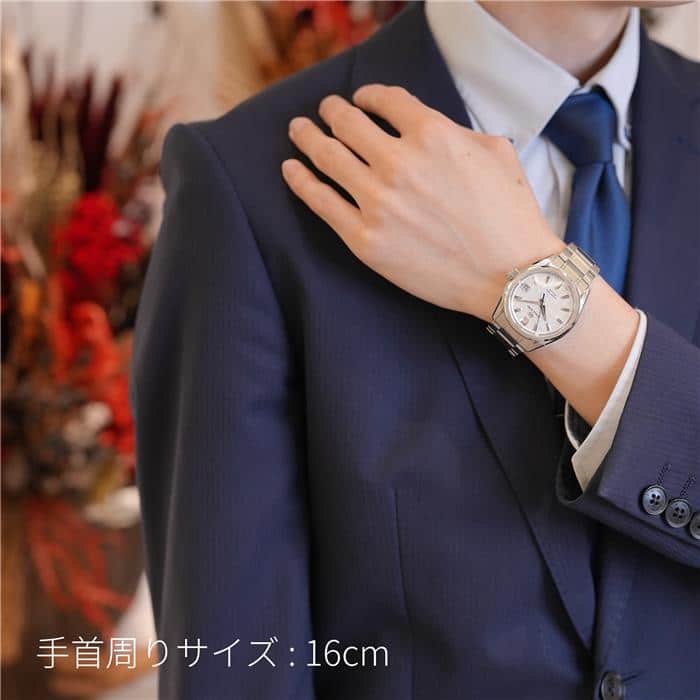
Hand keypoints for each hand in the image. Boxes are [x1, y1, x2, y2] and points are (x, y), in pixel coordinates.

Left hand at [281, 84, 562, 320]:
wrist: (509, 275)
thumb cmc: (509, 216)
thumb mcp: (495, 152)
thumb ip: (454, 130)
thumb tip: (424, 127)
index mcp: (432, 134)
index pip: (384, 100)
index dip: (368, 95)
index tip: (362, 99)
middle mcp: (398, 162)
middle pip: (347, 123)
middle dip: (332, 110)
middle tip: (325, 110)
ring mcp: (378, 203)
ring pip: (327, 156)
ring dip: (306, 136)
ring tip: (298, 130)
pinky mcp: (365, 240)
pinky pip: (321, 202)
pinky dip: (300, 180)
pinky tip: (290, 169)